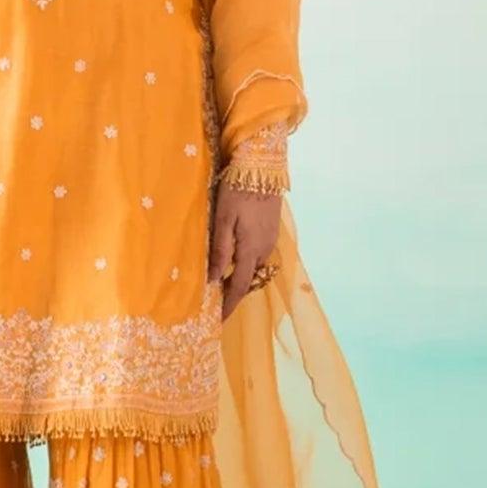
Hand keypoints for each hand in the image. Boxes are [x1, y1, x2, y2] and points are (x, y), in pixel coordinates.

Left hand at [208, 184, 281, 320]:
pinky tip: (236, 258)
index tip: (218, 321)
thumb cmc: (237, 191)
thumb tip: (215, 279)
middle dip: (233, 294)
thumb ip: (220, 251)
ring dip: (241, 277)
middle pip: (248, 280)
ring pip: (254, 267)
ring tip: (224, 283)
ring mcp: (270, 239)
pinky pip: (258, 254)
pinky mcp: (271, 229)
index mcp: (251, 250)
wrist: (262, 166)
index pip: (239, 286)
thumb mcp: (223, 220)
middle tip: (216, 304)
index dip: (228, 305)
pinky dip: (247, 262)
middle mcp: (264, 249)